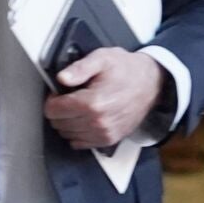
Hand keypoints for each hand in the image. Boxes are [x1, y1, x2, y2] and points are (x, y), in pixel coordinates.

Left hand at [43, 48, 164, 149]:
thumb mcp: (102, 58)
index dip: (52, 99)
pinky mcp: (109, 140)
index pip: (53, 110)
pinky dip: (77, 132)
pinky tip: (84, 119)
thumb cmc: (126, 70)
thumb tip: (61, 78)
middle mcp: (98, 122)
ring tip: (78, 107)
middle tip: (69, 97)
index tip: (59, 92)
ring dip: (67, 122)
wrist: (151, 84)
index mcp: (92, 102)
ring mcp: (104, 133)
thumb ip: (79, 68)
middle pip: (59, 123)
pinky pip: (80, 143)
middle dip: (58, 110)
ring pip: (67, 134)